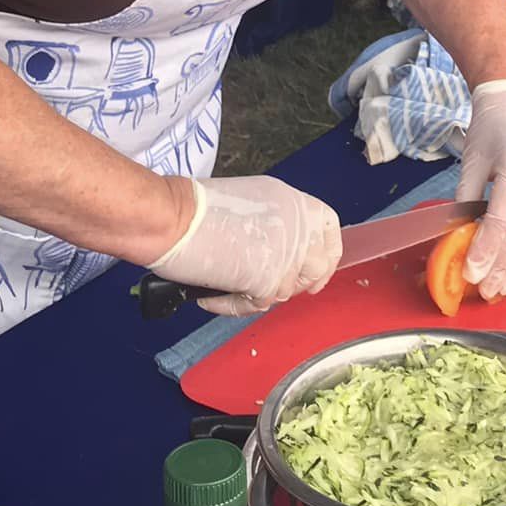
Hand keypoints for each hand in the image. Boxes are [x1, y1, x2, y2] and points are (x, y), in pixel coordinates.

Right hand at [147, 176, 342, 315]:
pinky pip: (256, 305)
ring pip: (287, 290)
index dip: (326, 252)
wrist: (174, 219)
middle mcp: (298, 228)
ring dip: (260, 292)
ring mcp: (287, 256)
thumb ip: (275, 222)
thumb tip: (277, 246)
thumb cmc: (196, 208)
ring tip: (227, 283)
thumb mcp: (252, 200)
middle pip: (318, 266)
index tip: (315, 266)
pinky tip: (210, 296)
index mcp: (296, 203)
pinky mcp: (269, 281)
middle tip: (269, 286)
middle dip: (297, 282)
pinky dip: (231, 304)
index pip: (330, 230)